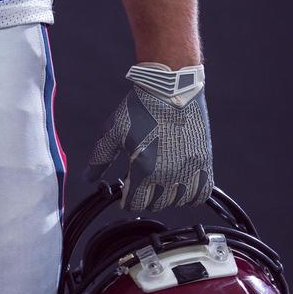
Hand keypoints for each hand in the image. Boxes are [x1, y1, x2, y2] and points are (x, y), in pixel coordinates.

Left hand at [84, 62, 213, 211]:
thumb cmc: (141, 107)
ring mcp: (190, 169)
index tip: (126, 192)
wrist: (171, 88)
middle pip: (156, 205)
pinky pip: (202, 193)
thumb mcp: (113, 132)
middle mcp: (169, 174)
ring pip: (179, 202)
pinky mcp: (204, 161)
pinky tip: (181, 185)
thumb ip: (100, 158)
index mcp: (144, 169)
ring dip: (167, 197)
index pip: (135, 204)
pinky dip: (191, 194)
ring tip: (160, 184)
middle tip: (142, 184)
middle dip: (145, 198)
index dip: (127, 200)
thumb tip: (88, 178)